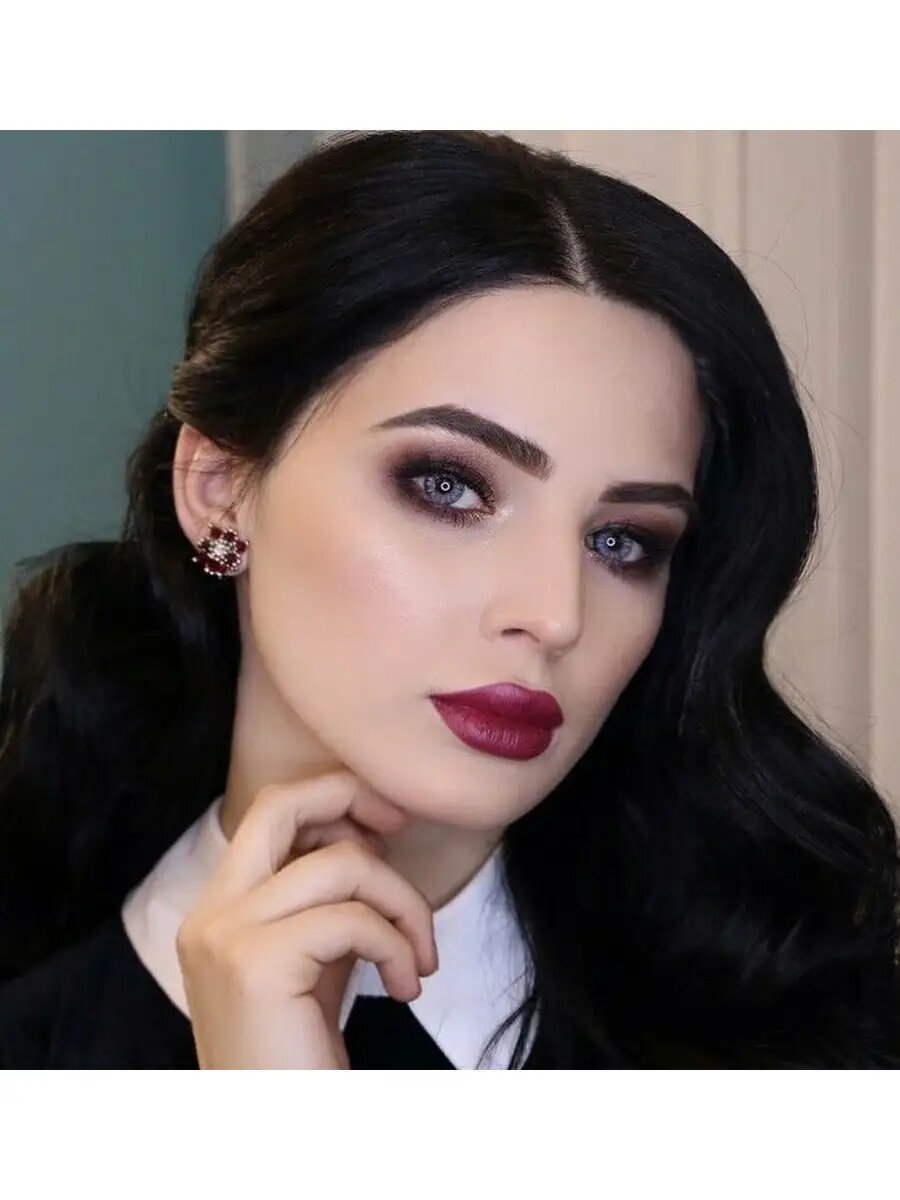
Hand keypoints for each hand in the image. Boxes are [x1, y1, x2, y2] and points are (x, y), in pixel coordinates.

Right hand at [175, 771, 438, 1068]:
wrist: (278, 1132)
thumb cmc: (302, 1053)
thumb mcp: (313, 958)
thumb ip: (326, 898)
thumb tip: (370, 832)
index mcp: (219, 907)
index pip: (271, 811)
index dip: (334, 797)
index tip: (387, 822)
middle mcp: (210, 913)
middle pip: (281, 804)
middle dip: (353, 796)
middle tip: (401, 827)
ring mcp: (226, 935)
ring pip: (342, 862)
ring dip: (404, 903)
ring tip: (418, 956)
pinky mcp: (255, 964)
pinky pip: (355, 919)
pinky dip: (398, 946)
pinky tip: (404, 987)